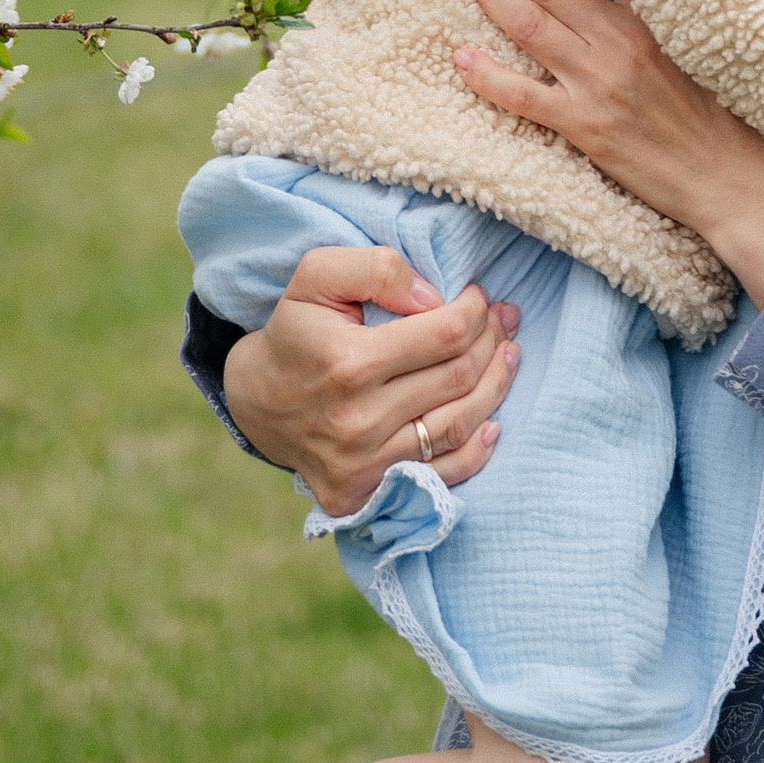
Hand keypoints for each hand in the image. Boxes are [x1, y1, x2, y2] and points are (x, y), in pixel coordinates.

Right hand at [222, 245, 520, 517]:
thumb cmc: (295, 332)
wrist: (255, 402)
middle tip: (504, 320)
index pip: (445, 335)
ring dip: (496, 387)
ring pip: (458, 425)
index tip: (479, 296)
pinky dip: (476, 449)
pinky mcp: (363, 494)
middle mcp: (358, 420)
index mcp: (350, 363)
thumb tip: (434, 298)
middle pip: (459, 378)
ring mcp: (363, 464)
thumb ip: (375, 269)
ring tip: (509, 355)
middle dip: (492, 341)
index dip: (475, 311)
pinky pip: (439, 475)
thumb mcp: (316, 277)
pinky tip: (493, 421)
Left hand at [456, 0, 763, 309]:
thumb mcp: (667, 54)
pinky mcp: (584, 127)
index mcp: (632, 26)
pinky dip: (487, 77)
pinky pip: (523, 97)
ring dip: (495, 1)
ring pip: (531, 31)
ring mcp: (595, 87)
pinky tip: (461, 60)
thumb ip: (627, 23)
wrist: (718, 172)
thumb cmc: (695, 115)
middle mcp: (612, 49)